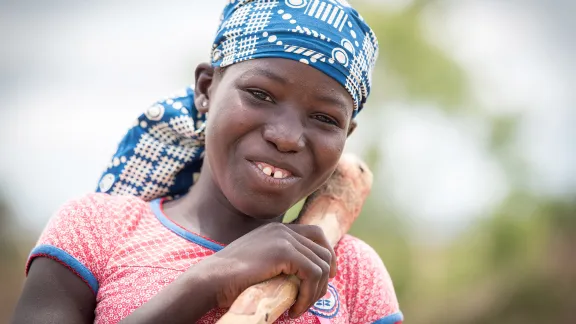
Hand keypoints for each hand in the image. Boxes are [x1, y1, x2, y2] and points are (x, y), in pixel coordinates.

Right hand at [192, 223, 336, 317]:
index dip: (327, 255)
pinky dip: (309, 295)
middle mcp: (283, 229)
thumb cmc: (230, 278)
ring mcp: (283, 238)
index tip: (327, 277)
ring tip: (299, 308)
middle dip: (324, 278)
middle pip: (323, 249)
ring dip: (316, 291)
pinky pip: (313, 274)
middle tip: (313, 299)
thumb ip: (279, 261)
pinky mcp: (283, 252)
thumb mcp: (260, 263)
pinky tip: (294, 309)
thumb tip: (303, 276)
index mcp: (277, 229)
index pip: (317, 234)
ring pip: (321, 264)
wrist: (210, 279)